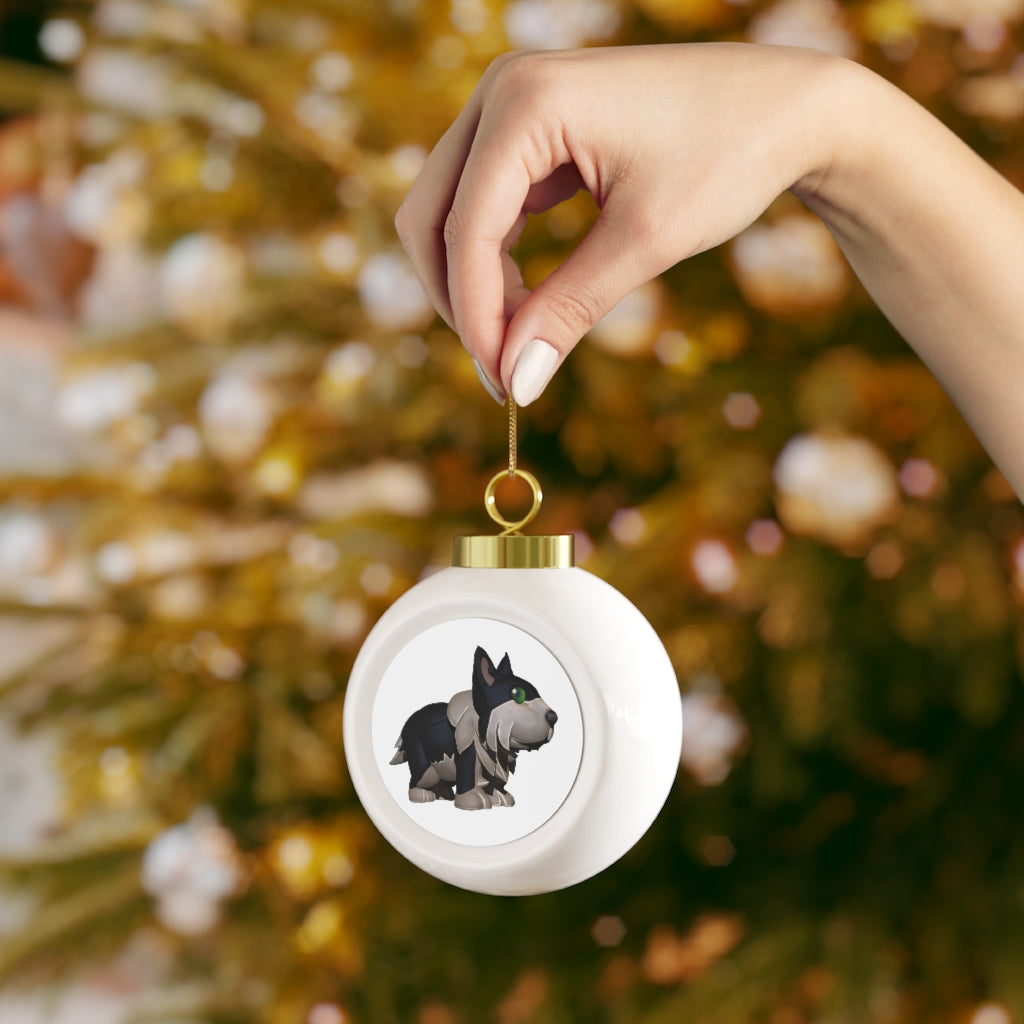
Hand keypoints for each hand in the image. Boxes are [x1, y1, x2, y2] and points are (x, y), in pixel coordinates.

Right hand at [395, 43, 843, 404]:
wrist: (787, 107)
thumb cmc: (728, 156)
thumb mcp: (645, 242)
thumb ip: (569, 310)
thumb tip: (517, 382)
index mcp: (525, 103)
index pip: (465, 230)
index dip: (476, 317)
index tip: (504, 384)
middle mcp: (502, 91)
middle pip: (430, 217)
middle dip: (459, 300)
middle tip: (503, 370)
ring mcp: (511, 106)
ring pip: (449, 213)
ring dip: (474, 284)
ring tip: (523, 342)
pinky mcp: (529, 129)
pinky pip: (484, 204)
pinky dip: (496, 260)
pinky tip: (530, 303)